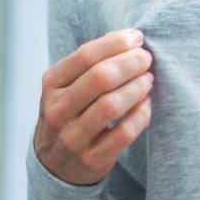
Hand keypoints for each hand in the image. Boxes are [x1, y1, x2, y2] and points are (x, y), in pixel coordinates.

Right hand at [34, 28, 154, 184]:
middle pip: (100, 78)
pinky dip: (140, 115)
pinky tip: (146, 104)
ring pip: (111, 106)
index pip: (86, 55)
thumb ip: (92, 62)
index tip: (137, 38)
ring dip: (137, 88)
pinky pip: (123, 133)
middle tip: (146, 58)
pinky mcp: (92, 158)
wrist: (55, 162)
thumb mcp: (67, 84)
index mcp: (52, 84)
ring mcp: (73, 137)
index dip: (116, 43)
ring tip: (148, 79)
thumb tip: (130, 38)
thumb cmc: (71, 111)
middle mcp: (58, 110)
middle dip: (130, 63)